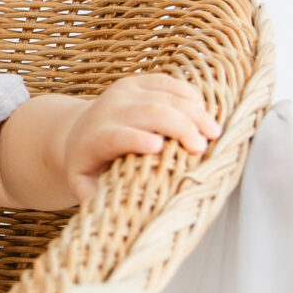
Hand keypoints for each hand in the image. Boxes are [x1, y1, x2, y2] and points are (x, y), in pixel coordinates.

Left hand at [61, 74, 220, 198]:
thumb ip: (95, 196)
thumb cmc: (88, 166)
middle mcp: (108, 110)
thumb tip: (113, 210)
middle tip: (201, 147)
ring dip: (192, 112)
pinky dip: (188, 94)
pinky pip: (167, 82)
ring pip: (164, 95)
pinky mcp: (136, 82)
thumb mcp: (83, 184)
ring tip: (213, 132)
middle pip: (148, 111)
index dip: (136, 138)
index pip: (116, 135)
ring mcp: (123, 92)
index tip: (158, 147)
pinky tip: (203, 111)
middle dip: (178, 127)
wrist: (78, 132)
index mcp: (95, 138)